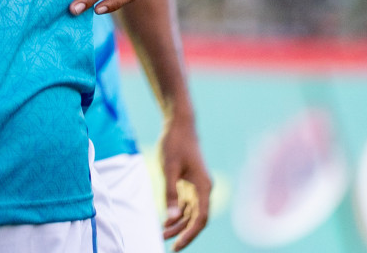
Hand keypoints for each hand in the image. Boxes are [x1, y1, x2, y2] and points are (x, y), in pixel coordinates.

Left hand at [160, 113, 212, 249]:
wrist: (179, 124)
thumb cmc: (175, 144)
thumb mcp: (169, 169)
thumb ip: (170, 194)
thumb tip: (172, 218)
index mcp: (203, 186)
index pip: (200, 218)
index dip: (189, 234)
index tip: (177, 245)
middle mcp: (203, 189)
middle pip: (196, 218)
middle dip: (183, 232)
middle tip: (167, 244)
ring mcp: (197, 186)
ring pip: (191, 213)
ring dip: (178, 224)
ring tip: (162, 235)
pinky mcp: (190, 183)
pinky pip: (186, 204)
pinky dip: (177, 214)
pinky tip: (166, 222)